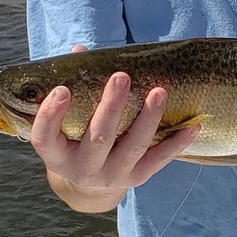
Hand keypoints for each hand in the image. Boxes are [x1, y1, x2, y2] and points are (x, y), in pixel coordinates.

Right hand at [29, 46, 198, 210]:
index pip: (44, 137)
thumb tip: (81, 50)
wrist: (90, 186)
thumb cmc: (74, 140)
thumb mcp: (63, 123)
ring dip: (148, 119)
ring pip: (133, 147)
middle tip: (121, 76)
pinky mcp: (136, 178)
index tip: (62, 89)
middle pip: (98, 138)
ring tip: (159, 91)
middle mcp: (82, 168)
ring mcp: (112, 175)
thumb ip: (71, 87)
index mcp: (56, 154)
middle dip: (112, 106)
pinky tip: (192, 125)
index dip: (50, 115)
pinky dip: (176, 143)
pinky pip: (159, 160)